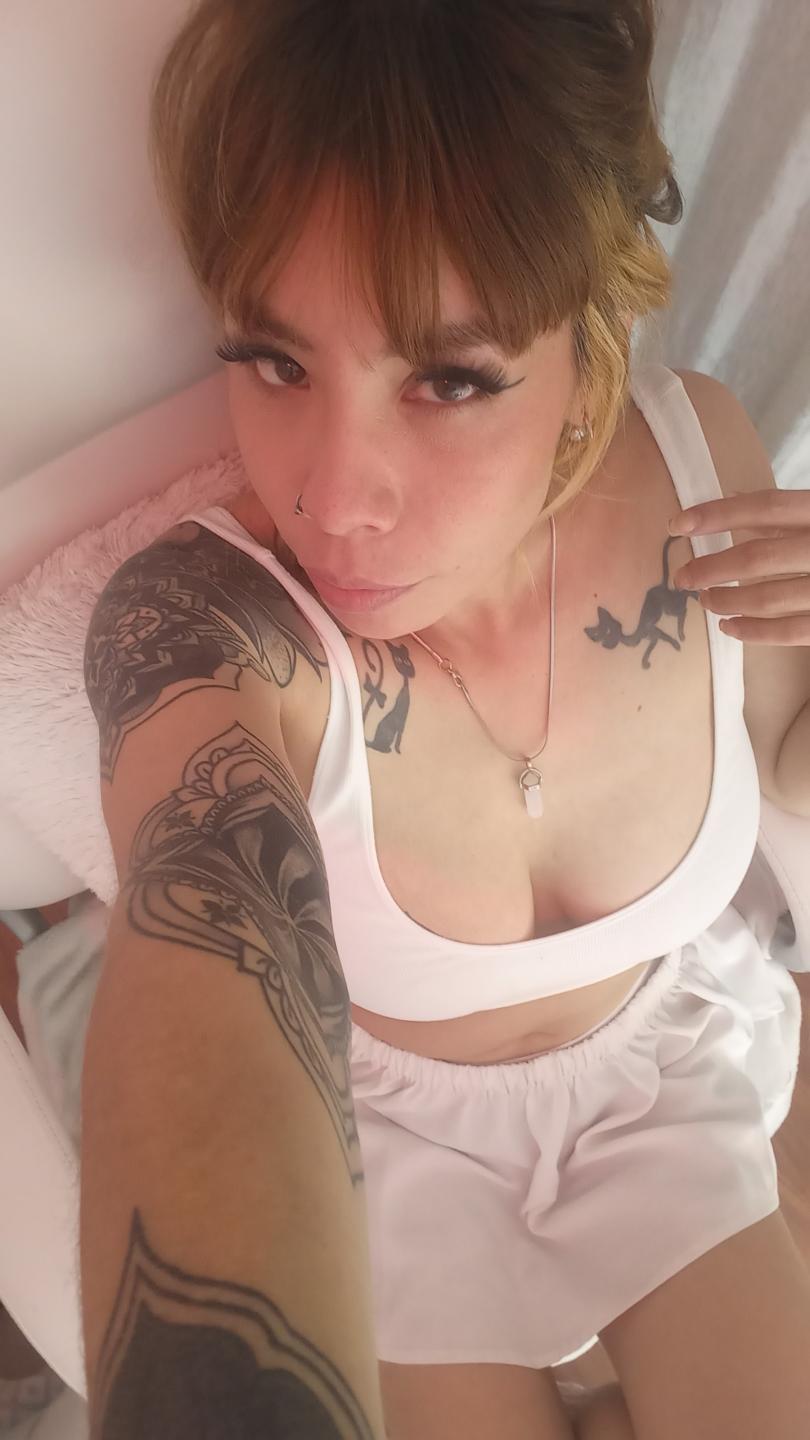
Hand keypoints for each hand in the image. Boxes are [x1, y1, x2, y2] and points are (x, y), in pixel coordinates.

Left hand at [668, 488, 809, 644]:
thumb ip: (790, 512)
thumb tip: (735, 500)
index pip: (764, 506)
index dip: (717, 514)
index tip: (677, 523)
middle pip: (758, 556)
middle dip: (712, 567)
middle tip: (682, 577)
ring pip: (769, 598)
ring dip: (728, 601)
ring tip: (705, 601)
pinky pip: (791, 631)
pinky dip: (755, 632)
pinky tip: (730, 628)